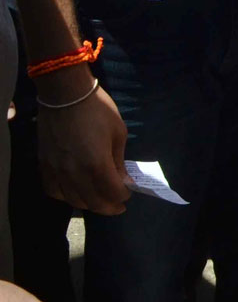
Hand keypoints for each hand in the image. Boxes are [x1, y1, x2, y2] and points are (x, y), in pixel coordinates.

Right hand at [36, 75, 130, 215]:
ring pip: (72, 200)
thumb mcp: (118, 132)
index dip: (122, 196)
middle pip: (92, 201)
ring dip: (88, 204)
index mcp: (97, 164)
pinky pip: (53, 191)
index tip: (128, 194)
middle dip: (108, 206)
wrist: (65, 95)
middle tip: (117, 206)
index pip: (112, 191)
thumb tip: (122, 178)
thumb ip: (118, 159)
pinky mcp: (44, 166)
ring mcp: (57, 171)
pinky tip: (75, 193)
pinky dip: (66, 196)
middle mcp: (75, 173)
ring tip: (99, 200)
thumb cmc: (98, 109)